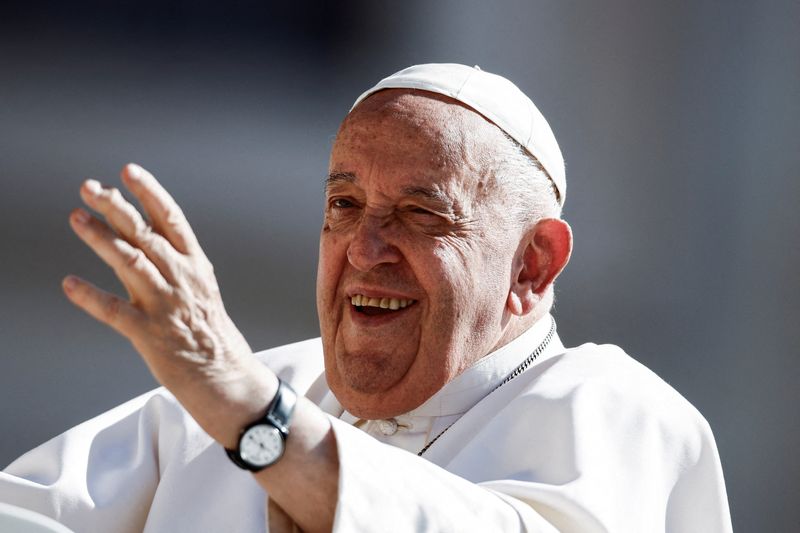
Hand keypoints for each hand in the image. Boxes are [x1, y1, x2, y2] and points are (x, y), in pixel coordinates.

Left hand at [63, 163, 274, 445]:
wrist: (227, 378)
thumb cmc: (212, 334)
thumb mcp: (202, 290)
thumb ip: (176, 265)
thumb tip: (145, 239)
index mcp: (196, 266)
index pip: (173, 220)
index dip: (150, 193)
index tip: (128, 171)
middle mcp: (182, 280)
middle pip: (145, 234)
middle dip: (116, 207)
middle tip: (89, 187)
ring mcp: (166, 306)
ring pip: (130, 263)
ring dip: (101, 239)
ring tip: (76, 218)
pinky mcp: (150, 335)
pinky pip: (115, 312)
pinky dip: (90, 297)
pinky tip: (69, 283)